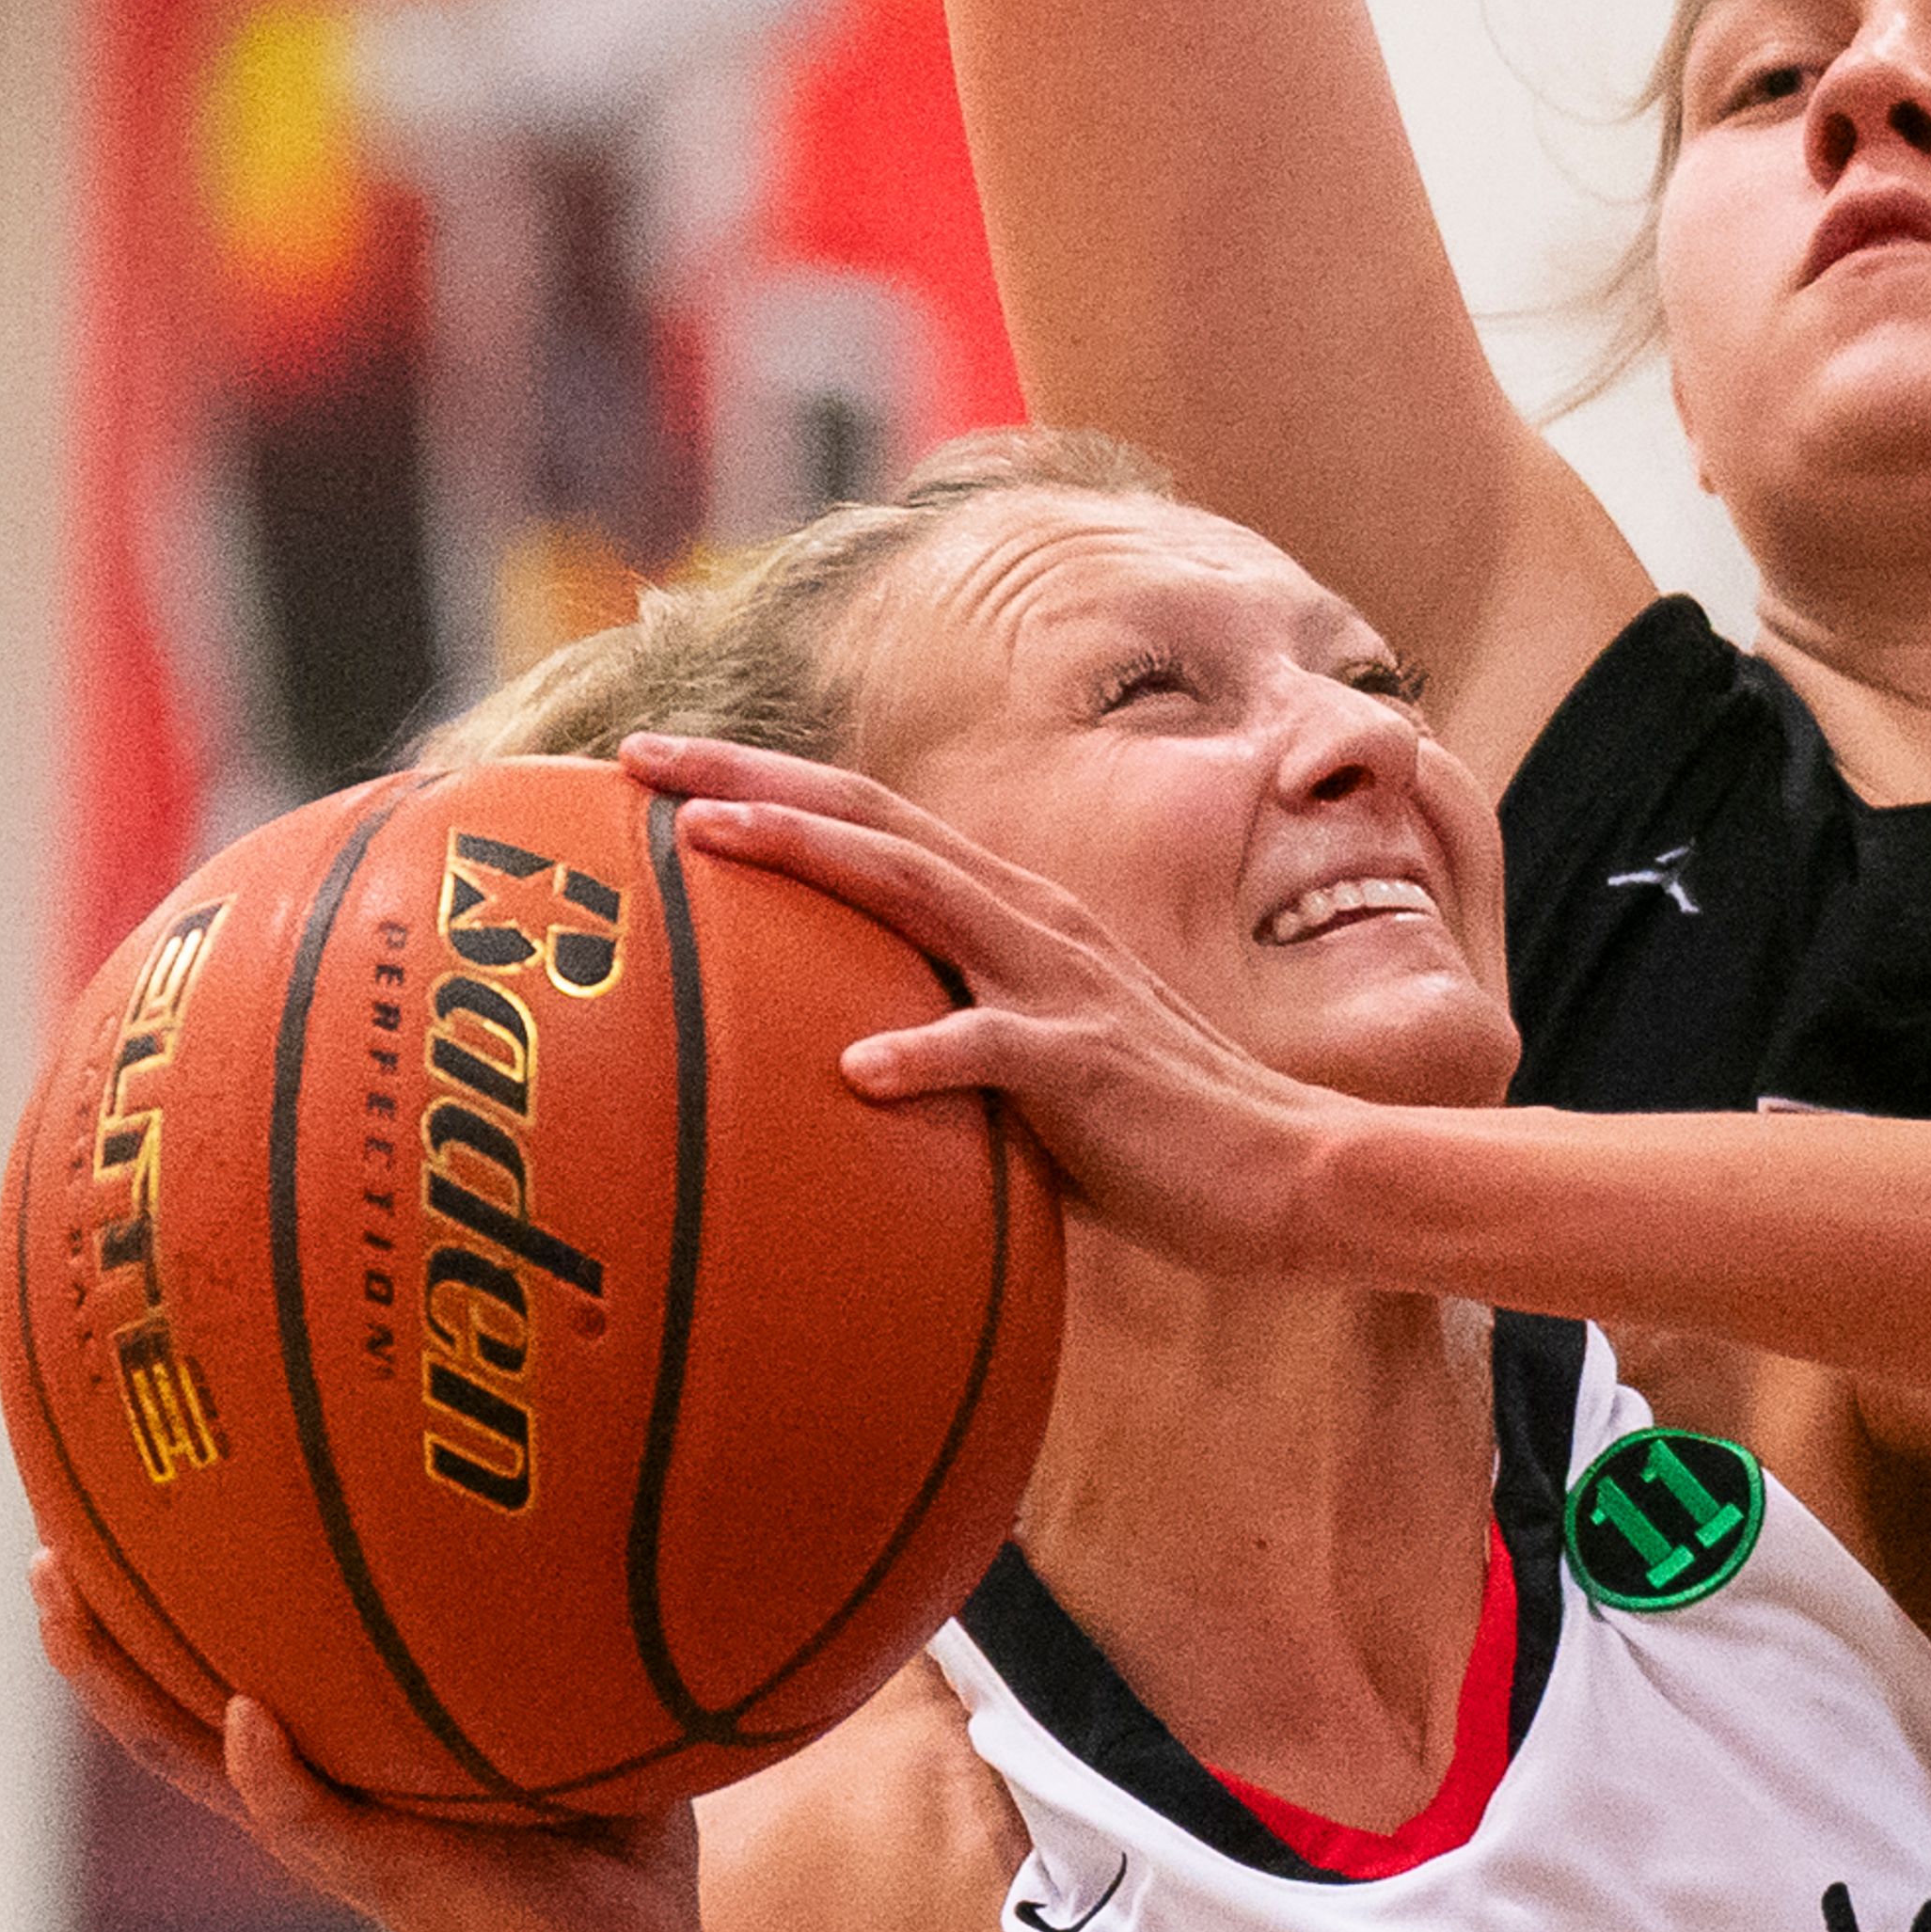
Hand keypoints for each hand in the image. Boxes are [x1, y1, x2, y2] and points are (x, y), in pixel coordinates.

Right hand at [27, 1555, 707, 1931]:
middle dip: (98, 1643)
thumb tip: (590, 1508)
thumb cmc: (611, 1847)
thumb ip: (554, 1634)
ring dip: (126, 1692)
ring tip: (74, 1607)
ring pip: (194, 1764)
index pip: (223, 1683)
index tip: (113, 1533)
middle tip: (47, 1554)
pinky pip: (304, 1823)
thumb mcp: (569, 1712)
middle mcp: (316, 1798)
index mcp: (345, 1762)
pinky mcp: (382, 1879)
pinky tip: (243, 1718)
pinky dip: (269, 1776)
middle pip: (167, 1718)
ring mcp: (337, 1841)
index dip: (163, 1622)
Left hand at [627, 733, 1337, 1285]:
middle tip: (637, 758)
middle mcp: (1030, 925)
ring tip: (705, 842)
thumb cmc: (1154, 1137)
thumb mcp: (1029, 1072)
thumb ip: (947, 1047)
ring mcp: (1060, 988)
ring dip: (809, 859)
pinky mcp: (1089, 1067)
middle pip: (873, 825)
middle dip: (751, 783)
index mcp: (1012, 918)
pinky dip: (927, 1053)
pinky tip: (857, 1072)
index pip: (873, 826)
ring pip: (919, 896)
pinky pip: (996, 1052)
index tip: (657, 769)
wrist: (1293, 1173)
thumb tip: (836, 1075)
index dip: (767, 787)